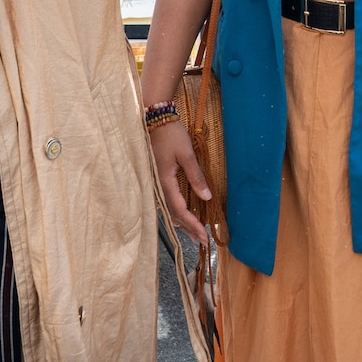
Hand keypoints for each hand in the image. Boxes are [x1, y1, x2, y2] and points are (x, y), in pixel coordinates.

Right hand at [147, 118, 211, 246]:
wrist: (154, 120)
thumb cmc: (171, 135)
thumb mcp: (186, 154)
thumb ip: (196, 176)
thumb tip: (206, 197)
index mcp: (164, 181)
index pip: (180, 210)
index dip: (193, 224)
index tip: (205, 235)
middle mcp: (157, 186)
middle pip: (173, 214)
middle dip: (188, 228)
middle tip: (203, 241)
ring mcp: (155, 184)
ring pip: (168, 210)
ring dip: (182, 222)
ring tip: (195, 232)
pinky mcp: (156, 180)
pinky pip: (166, 202)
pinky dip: (176, 212)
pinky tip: (183, 215)